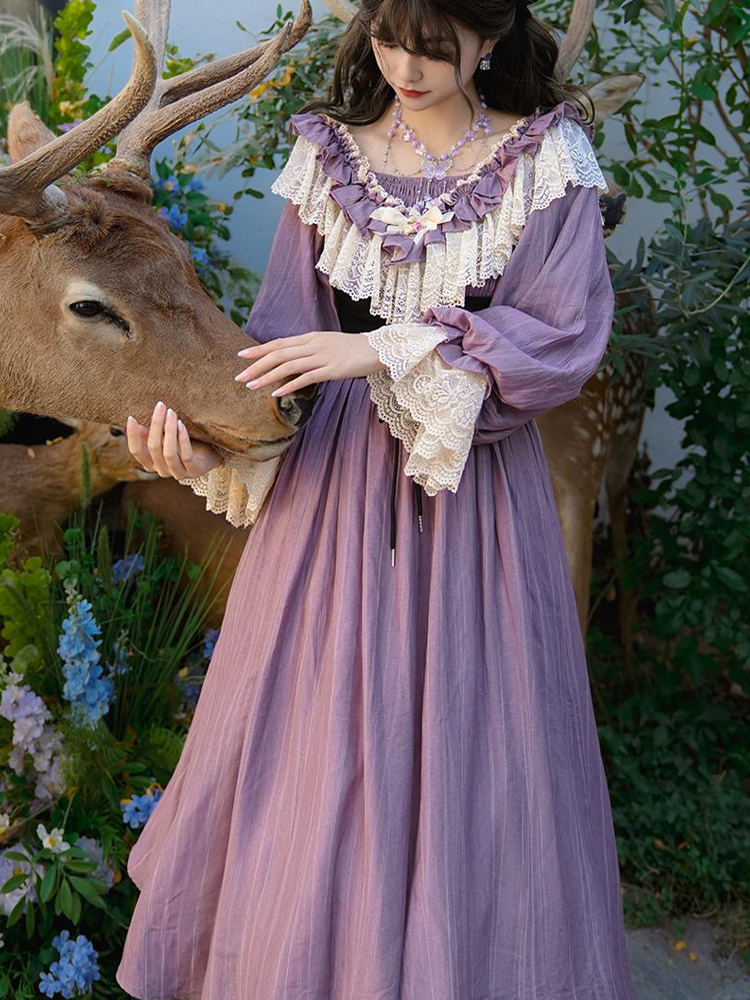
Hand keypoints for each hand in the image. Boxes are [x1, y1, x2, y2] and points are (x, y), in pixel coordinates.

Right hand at [126, 401, 223, 479]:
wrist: (210, 453)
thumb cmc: (182, 442)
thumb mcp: (163, 436)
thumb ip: (149, 433)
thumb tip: (134, 422)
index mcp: (150, 463)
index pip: (136, 451)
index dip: (132, 435)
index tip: (131, 417)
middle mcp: (161, 470)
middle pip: (153, 448)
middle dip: (156, 424)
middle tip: (160, 406)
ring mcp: (177, 473)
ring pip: (168, 453)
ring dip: (169, 430)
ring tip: (171, 413)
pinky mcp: (193, 471)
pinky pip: (185, 455)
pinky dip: (182, 438)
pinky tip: (181, 424)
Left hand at [234, 331, 385, 396]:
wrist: (378, 349)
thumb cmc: (354, 349)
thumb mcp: (328, 345)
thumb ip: (310, 351)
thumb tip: (293, 360)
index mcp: (311, 338)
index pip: (279, 343)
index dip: (259, 349)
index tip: (241, 356)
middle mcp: (313, 345)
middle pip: (278, 354)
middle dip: (256, 365)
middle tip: (239, 376)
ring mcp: (322, 356)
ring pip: (287, 365)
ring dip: (267, 376)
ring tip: (251, 386)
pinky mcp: (331, 369)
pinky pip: (305, 378)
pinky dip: (289, 385)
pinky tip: (276, 393)